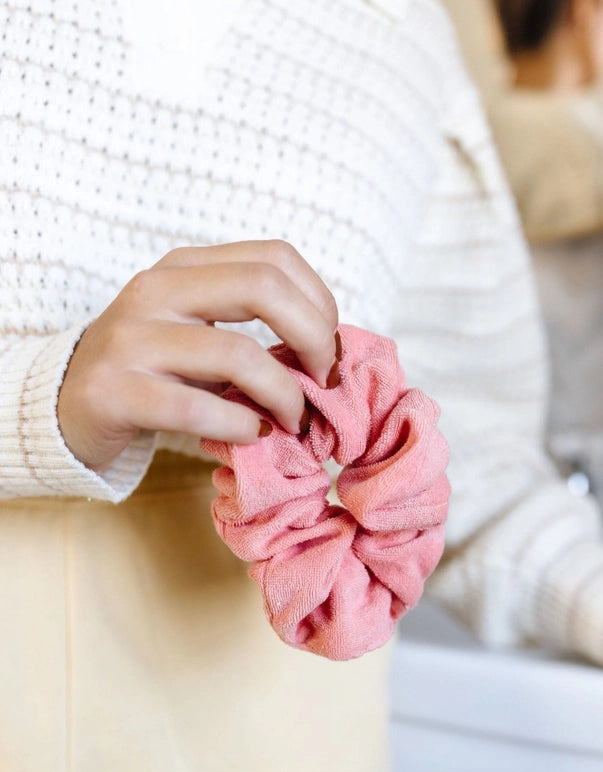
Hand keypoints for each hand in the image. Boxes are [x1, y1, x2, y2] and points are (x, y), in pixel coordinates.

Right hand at [57, 240, 338, 470]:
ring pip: (238, 354)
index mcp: (184, 267)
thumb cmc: (153, 369)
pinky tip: (252, 433)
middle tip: (326, 380)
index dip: (320, 302)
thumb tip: (329, 349)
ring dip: (285, 395)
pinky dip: (242, 424)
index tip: (331, 348)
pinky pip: (198, 407)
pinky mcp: (116, 391)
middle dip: (315, 337)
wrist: (69, 404)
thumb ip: (253, 326)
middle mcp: (155, 290)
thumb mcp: (198, 330)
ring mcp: (131, 338)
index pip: (274, 257)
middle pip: (263, 288)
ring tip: (294, 420)